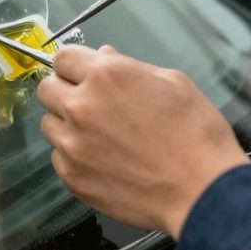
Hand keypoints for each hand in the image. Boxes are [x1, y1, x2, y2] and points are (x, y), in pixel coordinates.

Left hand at [37, 45, 249, 238]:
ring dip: (66, 125)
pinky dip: (73, 156)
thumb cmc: (197, 136)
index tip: (81, 73)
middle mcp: (81, 106)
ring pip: (49, 124)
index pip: (62, 57)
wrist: (203, 192)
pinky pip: (58, 157)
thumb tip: (104, 57)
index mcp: (106, 76)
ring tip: (97, 135)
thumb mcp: (172, 82)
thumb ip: (129, 66)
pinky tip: (102, 160)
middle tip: (87, 103)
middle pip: (46, 89)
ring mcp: (73, 144)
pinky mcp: (73, 176)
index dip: (73, 65)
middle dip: (64, 91)